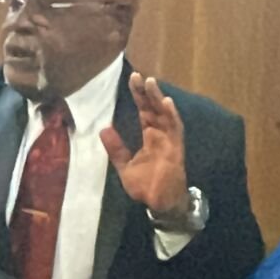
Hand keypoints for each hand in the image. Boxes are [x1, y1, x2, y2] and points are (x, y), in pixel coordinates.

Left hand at [100, 72, 188, 216]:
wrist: (158, 202)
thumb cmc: (145, 186)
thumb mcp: (124, 165)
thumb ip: (115, 148)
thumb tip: (103, 128)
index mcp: (149, 136)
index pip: (143, 111)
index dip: (139, 96)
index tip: (132, 79)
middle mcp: (160, 134)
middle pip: (153, 108)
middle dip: (146, 92)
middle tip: (138, 75)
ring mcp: (169, 140)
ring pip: (164, 114)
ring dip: (158, 98)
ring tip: (151, 83)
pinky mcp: (176, 148)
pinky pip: (175, 128)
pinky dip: (172, 115)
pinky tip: (167, 103)